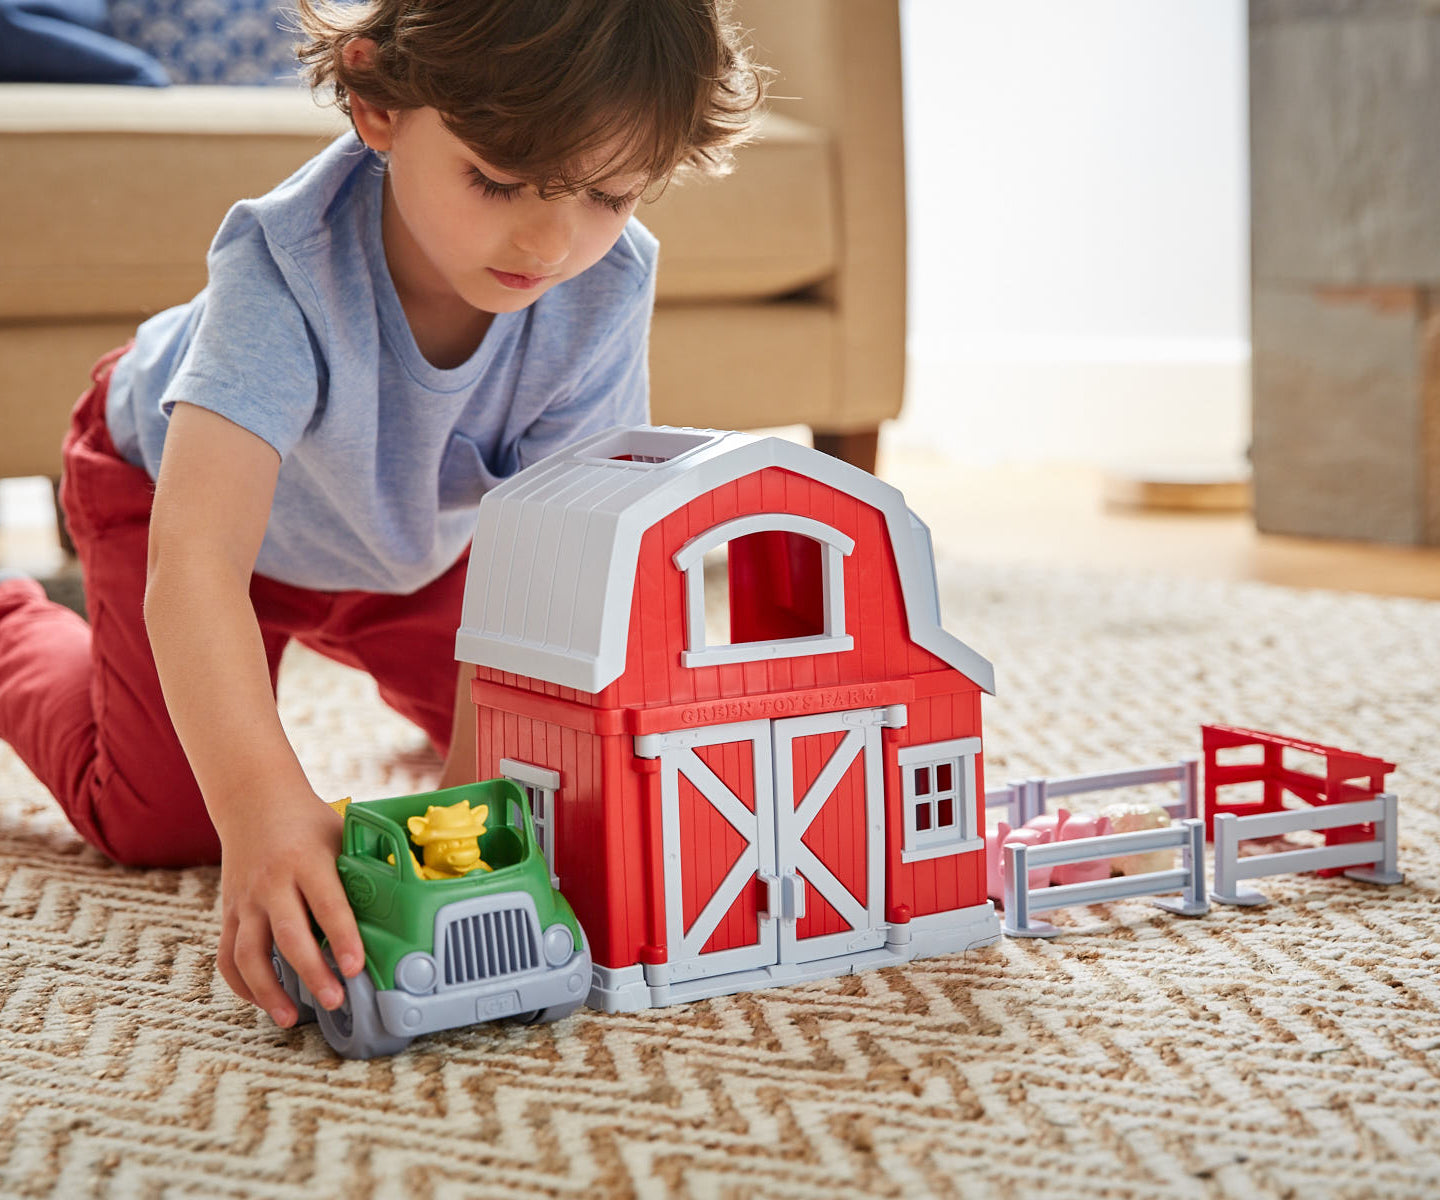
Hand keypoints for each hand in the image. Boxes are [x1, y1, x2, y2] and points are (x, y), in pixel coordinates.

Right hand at [215, 794, 365, 1026]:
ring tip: (290, 1018)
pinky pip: (227, 955)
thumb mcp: (342, 836)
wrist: (255, 801)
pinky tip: (262, 1000)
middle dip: (312, 973)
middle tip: (335, 1000)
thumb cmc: (309, 823)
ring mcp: (246, 899)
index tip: (357, 967)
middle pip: (289, 936)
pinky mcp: (229, 912)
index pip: (328, 904)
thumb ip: (362, 870)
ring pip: (249, 954)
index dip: (344, 938)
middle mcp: (273, 882)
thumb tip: (402, 907)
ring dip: (269, 991)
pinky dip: (242, 984)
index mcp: (307, 860)